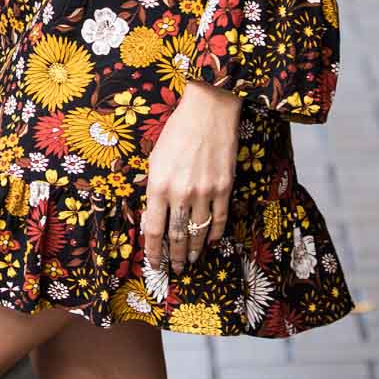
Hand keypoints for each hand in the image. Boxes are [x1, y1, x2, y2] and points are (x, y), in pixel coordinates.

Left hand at [142, 80, 239, 276]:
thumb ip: (154, 188)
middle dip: (173, 257)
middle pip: (176, 237)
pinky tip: (209, 242)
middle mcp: (181, 193)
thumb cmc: (177, 131)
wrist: (208, 110)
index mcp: (158, 185)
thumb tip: (155, 216)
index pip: (154, 230)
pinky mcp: (224, 188)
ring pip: (197, 233)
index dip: (153, 252)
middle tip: (173, 268)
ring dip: (193, 251)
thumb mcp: (155, 158)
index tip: (153, 264)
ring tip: (189, 261)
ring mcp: (205, 192)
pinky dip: (213, 235)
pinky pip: (219, 220)